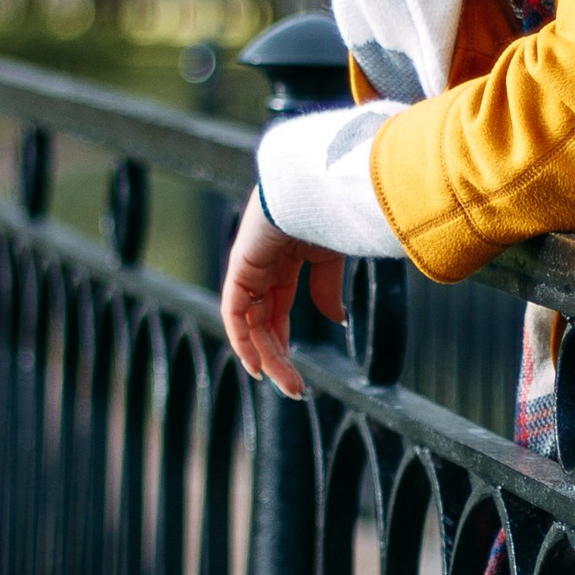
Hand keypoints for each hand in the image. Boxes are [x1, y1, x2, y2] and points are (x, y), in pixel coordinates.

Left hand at [221, 191, 344, 398]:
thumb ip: (328, 289)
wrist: (317, 185)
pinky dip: (243, 339)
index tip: (299, 374)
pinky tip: (256, 364)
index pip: (277, 311)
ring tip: (286, 384)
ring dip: (266, 356)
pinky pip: (236, 311)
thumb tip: (338, 323)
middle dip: (277, 358)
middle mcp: (261, 266)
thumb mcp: (332, 258)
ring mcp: (248, 266)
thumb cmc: (328, 210)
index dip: (284, 343)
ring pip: (251, 323)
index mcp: (284, 260)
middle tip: (296, 390)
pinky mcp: (240, 266)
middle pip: (263, 323)